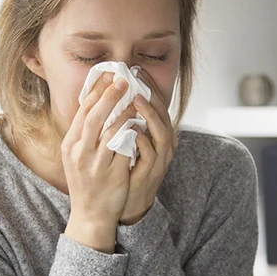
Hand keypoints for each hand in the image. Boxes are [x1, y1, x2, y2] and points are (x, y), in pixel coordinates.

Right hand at [62, 73, 134, 251]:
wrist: (90, 214)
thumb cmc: (86, 182)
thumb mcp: (77, 156)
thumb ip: (84, 134)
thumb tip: (96, 104)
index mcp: (70, 145)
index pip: (82, 111)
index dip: (95, 91)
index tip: (107, 75)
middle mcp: (79, 152)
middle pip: (94, 117)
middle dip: (109, 96)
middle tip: (124, 80)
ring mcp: (94, 164)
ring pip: (110, 131)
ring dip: (124, 112)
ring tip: (135, 100)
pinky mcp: (111, 174)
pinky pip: (123, 148)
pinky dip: (131, 133)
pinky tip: (139, 124)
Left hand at [120, 70, 175, 225]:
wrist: (124, 204)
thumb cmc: (125, 170)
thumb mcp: (126, 142)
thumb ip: (125, 121)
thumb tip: (112, 96)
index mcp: (157, 135)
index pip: (157, 106)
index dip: (149, 88)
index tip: (137, 71)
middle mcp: (163, 146)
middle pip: (164, 116)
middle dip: (152, 96)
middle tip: (139, 79)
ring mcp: (159, 160)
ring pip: (162, 134)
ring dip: (150, 116)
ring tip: (137, 101)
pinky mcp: (151, 174)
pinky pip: (150, 155)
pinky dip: (143, 142)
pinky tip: (133, 130)